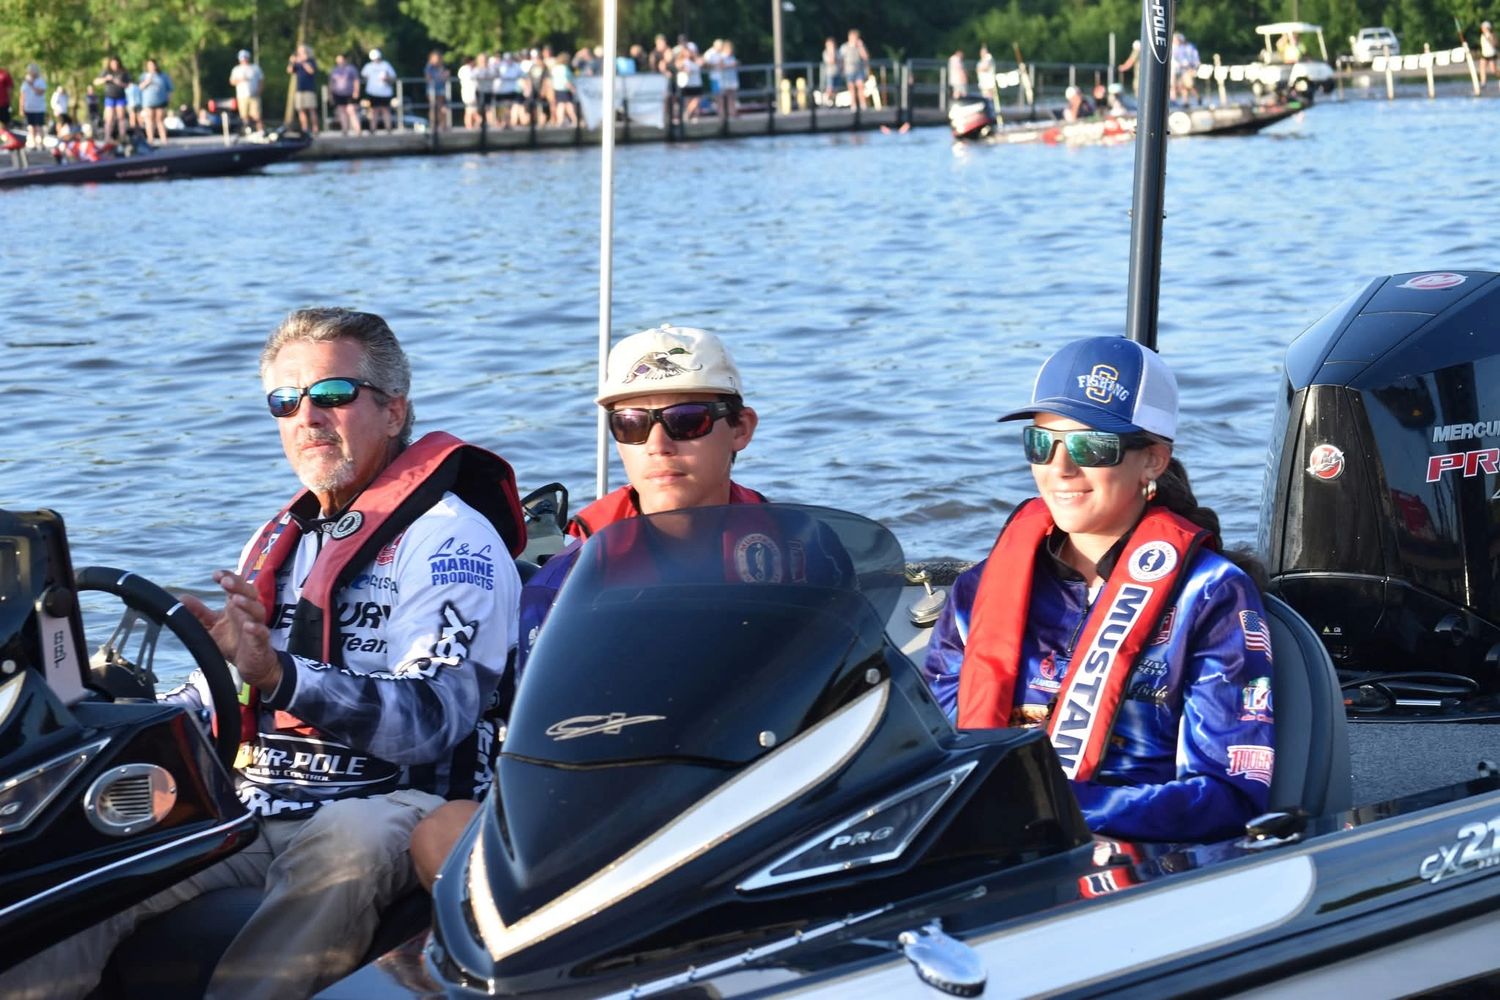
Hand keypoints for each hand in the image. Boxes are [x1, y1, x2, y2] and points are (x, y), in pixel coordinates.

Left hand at [182, 570, 281, 694]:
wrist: (250, 664)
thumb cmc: (232, 642)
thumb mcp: (211, 627)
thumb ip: (198, 613)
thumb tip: (182, 598)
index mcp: (237, 605)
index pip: (236, 585)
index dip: (228, 577)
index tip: (216, 575)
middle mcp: (248, 612)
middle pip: (249, 593)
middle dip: (239, 585)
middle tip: (226, 582)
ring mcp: (257, 625)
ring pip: (257, 610)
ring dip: (248, 604)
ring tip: (235, 599)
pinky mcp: (261, 642)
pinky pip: (262, 633)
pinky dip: (257, 629)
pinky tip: (249, 626)